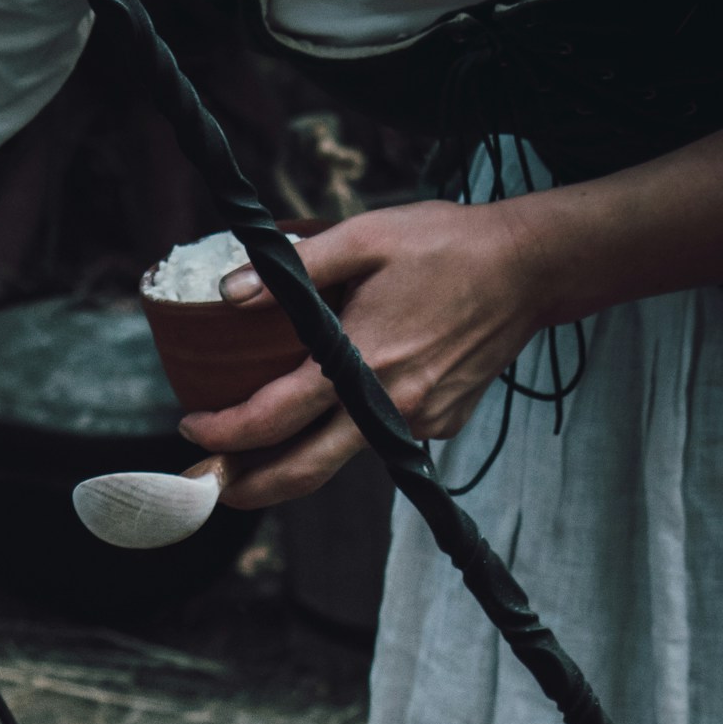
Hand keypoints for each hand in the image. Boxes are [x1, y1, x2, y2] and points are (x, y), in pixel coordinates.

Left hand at [179, 197, 551, 505]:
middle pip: (302, 472)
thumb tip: (227, 293)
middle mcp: (387, 406)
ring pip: (341, 457)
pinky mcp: (440, 425)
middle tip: (211, 486)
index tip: (192, 429)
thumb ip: (293, 268)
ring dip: (297, 458)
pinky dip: (354, 426)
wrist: (530, 268)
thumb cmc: (445, 245)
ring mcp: (417, 422)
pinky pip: (382, 437)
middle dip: (248, 487)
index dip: (224, 434)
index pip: (273, 419)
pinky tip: (353, 394)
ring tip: (258, 448)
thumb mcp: (366, 236)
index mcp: (360, 362)